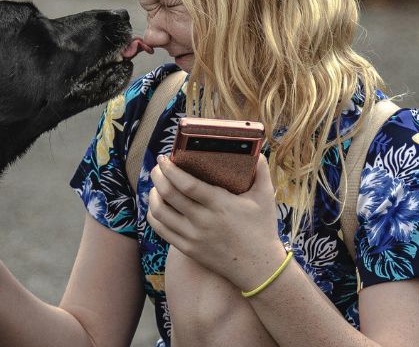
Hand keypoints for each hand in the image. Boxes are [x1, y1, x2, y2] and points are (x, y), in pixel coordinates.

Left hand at [147, 154, 285, 291]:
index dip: (170, 170)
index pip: (187, 185)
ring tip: (156, 184)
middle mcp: (203, 221)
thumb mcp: (265, 197)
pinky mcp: (188, 249)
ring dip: (153, 195)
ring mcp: (193, 237)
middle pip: (169, 195)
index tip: (164, 158)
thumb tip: (255, 149)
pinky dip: (154, 215)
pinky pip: (161, 230)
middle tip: (158, 166)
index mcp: (220, 204)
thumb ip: (261, 170)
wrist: (259, 269)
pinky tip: (157, 205)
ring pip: (160, 212)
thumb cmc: (262, 229)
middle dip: (158, 176)